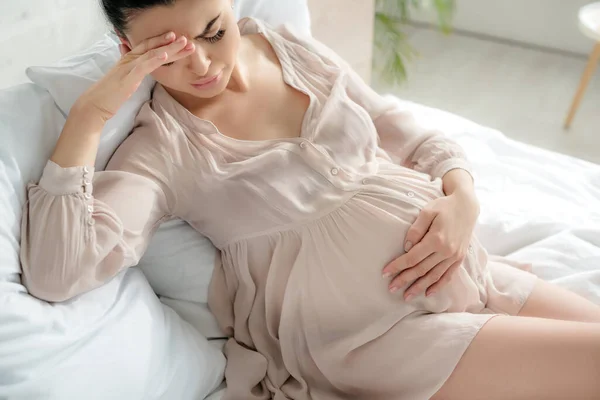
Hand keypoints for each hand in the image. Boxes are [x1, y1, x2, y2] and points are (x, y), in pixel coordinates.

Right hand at [75, 32, 195, 121]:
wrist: (94, 105)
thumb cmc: (108, 94)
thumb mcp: (122, 78)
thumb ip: (129, 67)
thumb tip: (134, 60)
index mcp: (129, 60)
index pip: (148, 47)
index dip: (162, 42)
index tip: (177, 39)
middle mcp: (129, 60)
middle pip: (152, 47)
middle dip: (170, 43)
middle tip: (186, 39)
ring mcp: (128, 68)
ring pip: (151, 54)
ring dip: (168, 48)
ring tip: (182, 42)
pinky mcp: (127, 78)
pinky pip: (142, 67)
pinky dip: (154, 60)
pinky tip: (164, 56)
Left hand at [382, 191, 479, 300]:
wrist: (466, 206)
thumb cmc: (443, 207)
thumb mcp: (427, 212)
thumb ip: (415, 229)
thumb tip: (406, 247)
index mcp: (436, 239)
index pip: (412, 258)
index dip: (398, 266)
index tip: (385, 272)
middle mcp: (447, 251)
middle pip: (421, 270)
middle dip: (405, 280)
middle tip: (391, 288)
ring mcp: (454, 256)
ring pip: (434, 276)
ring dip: (419, 287)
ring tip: (406, 296)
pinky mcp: (459, 258)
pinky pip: (448, 276)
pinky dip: (438, 286)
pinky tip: (428, 293)